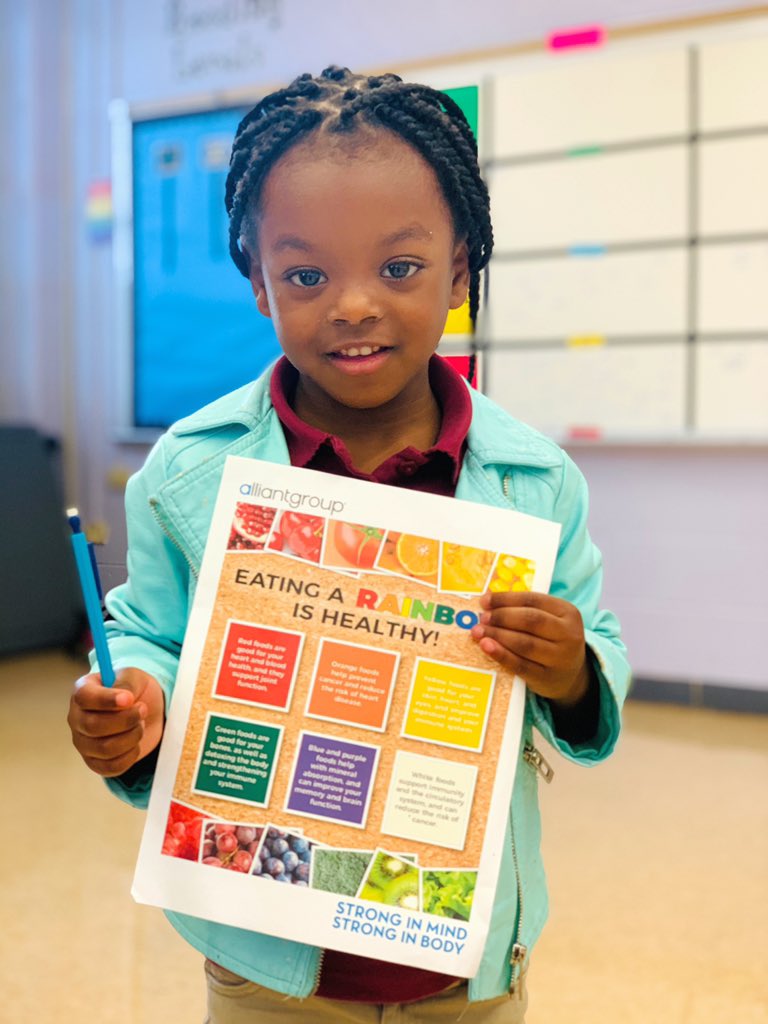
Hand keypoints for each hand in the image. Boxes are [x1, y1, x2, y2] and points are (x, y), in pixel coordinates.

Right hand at [67, 667, 164, 776]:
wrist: (146, 711)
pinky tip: (136, 741)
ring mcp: (84, 743)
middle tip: (143, 709)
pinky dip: (131, 755)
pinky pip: (112, 767)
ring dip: (132, 736)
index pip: (84, 697)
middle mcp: (77, 718)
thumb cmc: (135, 691)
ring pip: (105, 749)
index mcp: (82, 691)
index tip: (129, 699)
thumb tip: (124, 698)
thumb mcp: (134, 677)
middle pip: (93, 726)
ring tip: (140, 724)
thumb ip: (127, 683)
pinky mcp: (95, 762)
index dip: (105, 700)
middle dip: (126, 720)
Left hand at [471, 591, 589, 706]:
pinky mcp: (547, 677)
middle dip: (502, 617)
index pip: (533, 600)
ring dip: (498, 635)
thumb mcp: (550, 621)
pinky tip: (486, 647)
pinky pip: (520, 665)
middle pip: (530, 620)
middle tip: (482, 618)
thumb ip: (524, 610)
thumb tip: (487, 601)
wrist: (571, 676)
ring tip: (479, 632)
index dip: (506, 599)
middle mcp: (568, 634)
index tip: (484, 601)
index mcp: (568, 612)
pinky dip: (501, 655)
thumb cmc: (552, 641)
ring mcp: (560, 658)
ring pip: (525, 643)